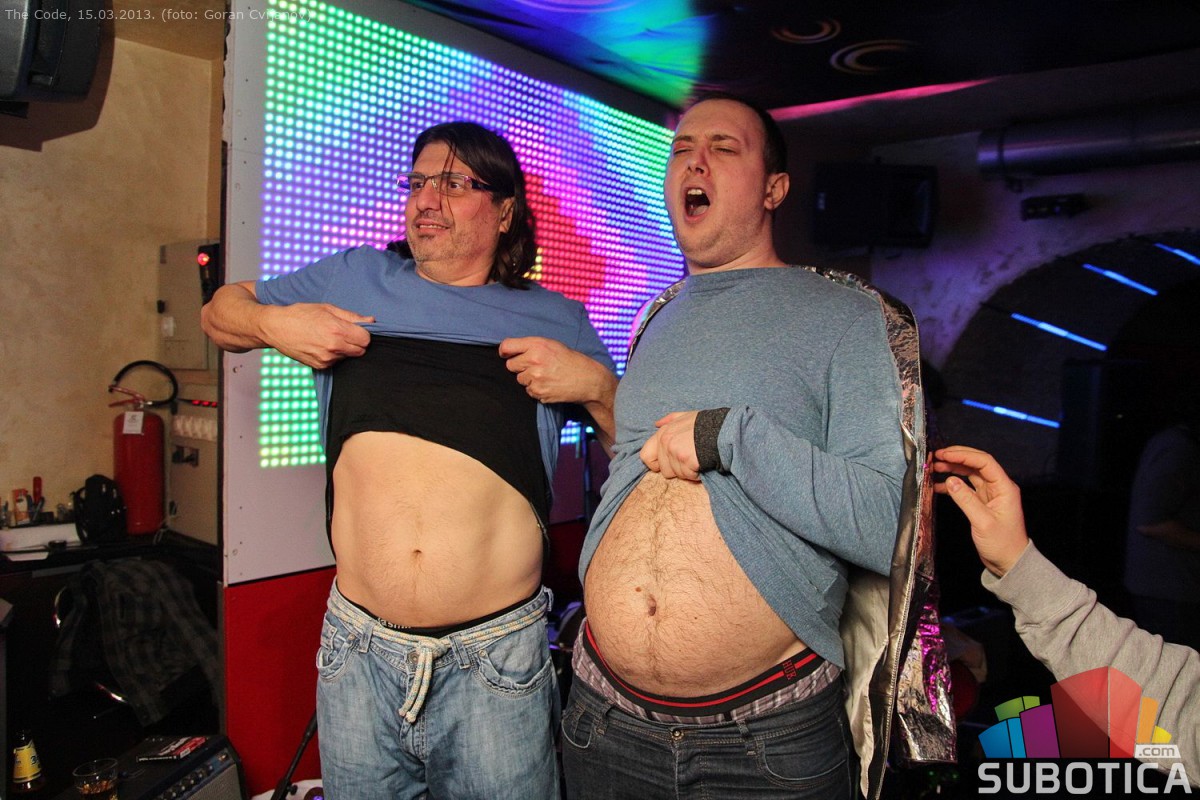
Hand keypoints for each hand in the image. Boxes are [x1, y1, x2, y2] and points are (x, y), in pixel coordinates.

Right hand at [262, 303, 373, 368]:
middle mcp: (333, 347)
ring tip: (328, 338)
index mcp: (337, 330)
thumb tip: (371, 321)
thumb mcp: (327, 308)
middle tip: (344, 334)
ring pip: (348, 357)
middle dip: (356, 343)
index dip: (363, 334)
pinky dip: (333, 355)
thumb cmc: (301, 314)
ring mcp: (326, 359)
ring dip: (344, 349)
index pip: (366, 340)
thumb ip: (351, 316)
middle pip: (360, 351)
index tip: (356, 330)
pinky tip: (321, 345)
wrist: (276, 327)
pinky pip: (336, 362)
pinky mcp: (320, 366)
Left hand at [499, 337, 610, 403]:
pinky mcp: (538, 392)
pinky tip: (549, 384)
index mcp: (537, 345)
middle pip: (510, 365)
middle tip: (535, 366)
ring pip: (519, 380)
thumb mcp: (552, 345)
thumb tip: (509, 351)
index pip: (506, 346)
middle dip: (520, 367)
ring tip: (545, 376)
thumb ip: (531, 346)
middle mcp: (534, 360)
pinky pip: (528, 391)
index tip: (507, 355)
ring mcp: (535, 378)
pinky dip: (536, 389)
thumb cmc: (570, 360)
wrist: (587, 380)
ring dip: (528, 379)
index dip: (504, 351)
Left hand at [640, 411, 700, 480]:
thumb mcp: (686, 416)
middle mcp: (665, 442)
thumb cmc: (705, 424)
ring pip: (677, 474)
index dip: (656, 464)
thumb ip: (670, 420)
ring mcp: (675, 452)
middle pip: (664, 470)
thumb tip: (656, 424)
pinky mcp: (686, 460)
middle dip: (677, 468)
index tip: (668, 463)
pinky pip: (689, 476)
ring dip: (688, 471)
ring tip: (698, 458)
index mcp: (662, 433)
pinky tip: (703, 462)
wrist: (723, 429)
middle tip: (690, 459)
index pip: (646, 456)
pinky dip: (697, 473)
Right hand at [932, 445, 1028, 576]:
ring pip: (970, 474)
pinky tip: (938, 485)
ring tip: (934, 467)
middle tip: (936, 456)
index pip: (984, 462)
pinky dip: (952, 485)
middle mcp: (997, 487)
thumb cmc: (1002, 544)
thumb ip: (966, 500)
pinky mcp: (982, 503)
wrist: (1009, 563)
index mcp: (1004, 487)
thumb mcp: (983, 522)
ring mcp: (989, 494)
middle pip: (976, 464)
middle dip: (957, 458)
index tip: (944, 455)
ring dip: (953, 469)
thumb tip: (949, 480)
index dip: (964, 455)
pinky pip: (966, 488)